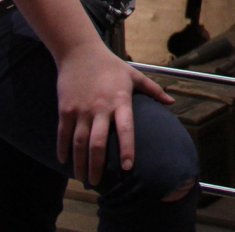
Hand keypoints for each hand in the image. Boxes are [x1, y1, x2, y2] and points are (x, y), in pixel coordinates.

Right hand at [55, 40, 172, 184]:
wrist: (80, 52)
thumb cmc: (110, 65)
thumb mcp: (134, 75)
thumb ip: (153, 90)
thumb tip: (172, 102)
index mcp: (120, 101)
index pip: (125, 129)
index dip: (126, 149)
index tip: (127, 167)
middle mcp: (100, 108)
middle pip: (98, 143)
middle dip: (97, 166)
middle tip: (98, 182)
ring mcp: (81, 110)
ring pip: (79, 143)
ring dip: (80, 163)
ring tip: (82, 178)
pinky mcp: (65, 110)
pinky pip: (63, 134)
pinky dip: (62, 150)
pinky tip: (64, 162)